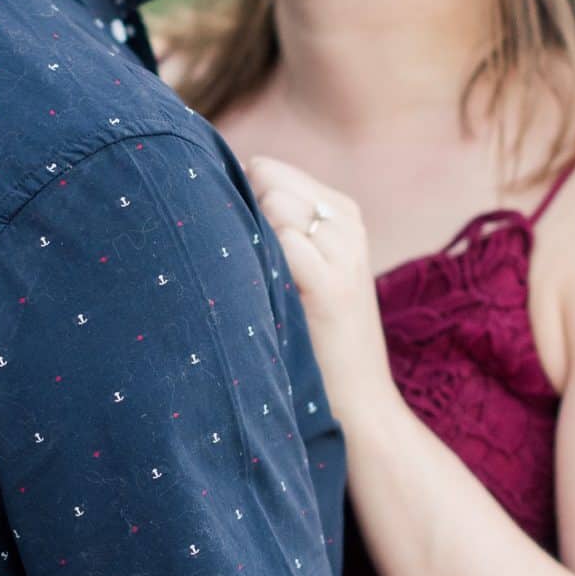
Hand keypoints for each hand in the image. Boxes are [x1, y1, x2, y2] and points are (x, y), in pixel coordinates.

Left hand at [244, 154, 397, 427]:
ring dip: (249, 241)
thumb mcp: (309, 270)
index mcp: (343, 212)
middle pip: (266, 179)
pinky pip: (280, 241)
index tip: (237, 246)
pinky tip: (264, 299)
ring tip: (259, 290)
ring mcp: (344, 251)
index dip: (239, 202)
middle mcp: (347, 224)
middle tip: (247, 274)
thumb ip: (277, 228)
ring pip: (273, 204)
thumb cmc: (317, 340)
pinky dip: (259, 264)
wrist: (360, 405)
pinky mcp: (332, 285)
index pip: (269, 170)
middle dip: (241, 216)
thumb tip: (214, 192)